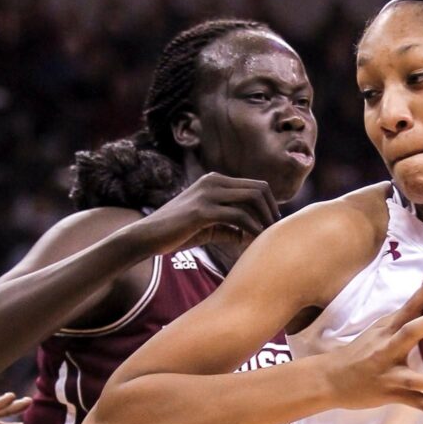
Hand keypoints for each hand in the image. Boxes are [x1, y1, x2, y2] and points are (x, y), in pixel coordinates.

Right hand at [139, 173, 280, 255]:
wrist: (147, 236)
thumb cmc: (178, 232)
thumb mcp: (209, 226)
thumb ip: (230, 227)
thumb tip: (250, 235)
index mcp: (216, 181)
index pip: (255, 186)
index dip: (270, 206)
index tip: (273, 226)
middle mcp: (214, 181)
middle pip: (259, 189)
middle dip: (272, 211)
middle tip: (275, 233)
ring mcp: (208, 194)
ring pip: (253, 198)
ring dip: (265, 220)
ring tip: (267, 238)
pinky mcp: (203, 211)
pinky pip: (239, 217)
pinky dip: (251, 229)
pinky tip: (252, 242)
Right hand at [326, 274, 422, 418]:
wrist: (331, 379)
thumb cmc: (360, 352)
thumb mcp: (377, 332)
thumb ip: (400, 320)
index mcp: (386, 331)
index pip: (408, 308)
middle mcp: (388, 350)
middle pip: (410, 333)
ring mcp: (390, 375)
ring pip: (416, 378)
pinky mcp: (393, 395)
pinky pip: (419, 404)